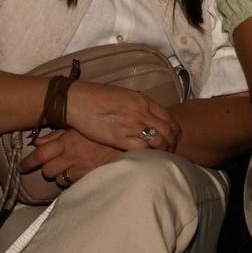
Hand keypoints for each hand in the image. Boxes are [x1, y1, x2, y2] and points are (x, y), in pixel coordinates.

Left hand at [16, 128, 120, 184]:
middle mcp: (72, 156)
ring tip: (66, 168)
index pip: (40, 155)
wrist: (128, 139)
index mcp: (67, 142)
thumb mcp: (79, 127)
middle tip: (50, 164)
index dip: (28, 162)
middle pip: (48, 170)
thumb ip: (57, 135)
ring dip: (60, 175)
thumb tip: (38, 142)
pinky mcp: (91, 176)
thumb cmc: (103, 129)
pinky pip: (74, 183)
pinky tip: (77, 173)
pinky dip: (72, 180)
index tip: (21, 167)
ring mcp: (81, 168)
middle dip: (46, 168)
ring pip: (60, 179)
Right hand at [65, 81, 181, 153]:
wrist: (76, 100)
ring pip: (158, 141)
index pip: (169, 117)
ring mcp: (131, 126)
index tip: (175, 136)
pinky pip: (142, 149)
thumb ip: (139, 104)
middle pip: (168, 130)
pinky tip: (147, 158)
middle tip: (171, 150)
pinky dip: (148, 154)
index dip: (175, 129)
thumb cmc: (97, 96)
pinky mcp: (119, 139)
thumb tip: (149, 114)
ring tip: (162, 156)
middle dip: (172, 142)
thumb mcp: (124, 94)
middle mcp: (141, 113)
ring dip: (163, 150)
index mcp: (143, 100)